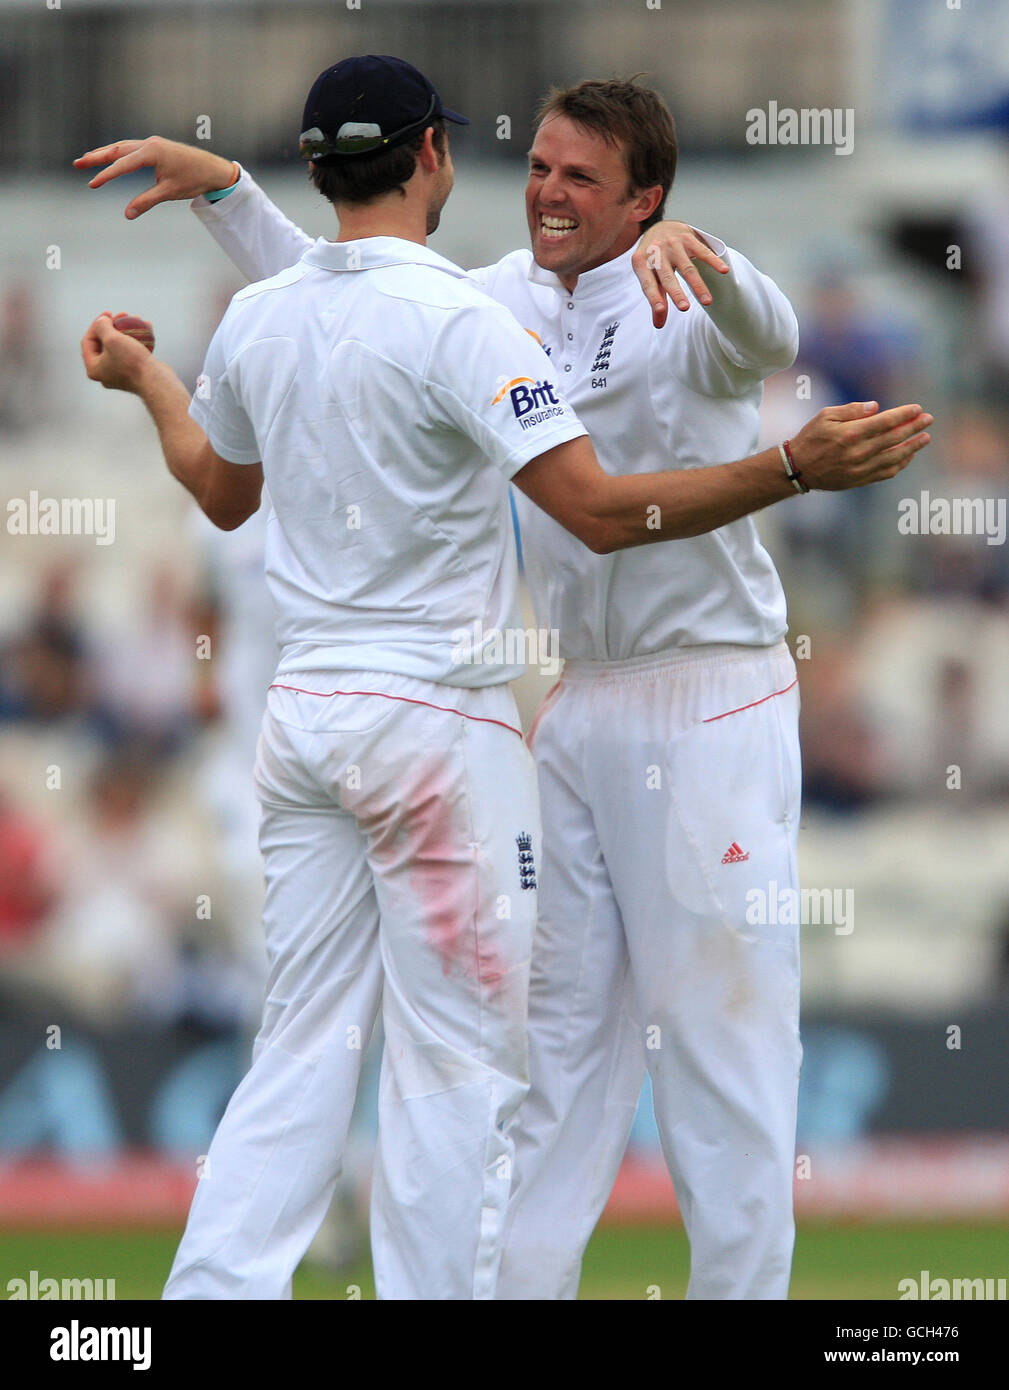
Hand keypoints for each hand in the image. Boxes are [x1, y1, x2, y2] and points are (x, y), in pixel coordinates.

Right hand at [73, 137, 236, 218]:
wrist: (213, 169)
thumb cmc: (193, 180)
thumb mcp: (169, 192)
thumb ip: (146, 201)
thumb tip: (128, 214)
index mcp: (152, 152)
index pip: (122, 164)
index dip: (106, 175)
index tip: (92, 184)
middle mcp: (149, 143)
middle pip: (117, 149)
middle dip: (97, 157)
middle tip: (78, 164)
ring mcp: (152, 143)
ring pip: (122, 147)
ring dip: (105, 153)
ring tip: (87, 160)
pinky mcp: (155, 146)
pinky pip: (131, 149)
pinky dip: (118, 153)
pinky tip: (110, 159)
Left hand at [81, 313, 154, 392]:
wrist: (156, 382)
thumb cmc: (132, 362)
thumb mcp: (112, 339)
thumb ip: (101, 326)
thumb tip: (101, 320)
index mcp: (94, 369)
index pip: (88, 341)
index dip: (96, 324)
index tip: (109, 313)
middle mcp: (105, 374)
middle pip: (104, 343)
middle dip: (114, 326)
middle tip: (123, 315)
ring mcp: (120, 375)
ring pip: (120, 347)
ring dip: (128, 330)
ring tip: (137, 319)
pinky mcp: (135, 374)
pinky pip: (133, 353)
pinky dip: (138, 340)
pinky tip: (147, 327)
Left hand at [632, 221, 729, 327]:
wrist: (659, 226)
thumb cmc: (654, 258)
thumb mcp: (648, 275)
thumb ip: (656, 298)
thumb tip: (659, 324)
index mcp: (641, 263)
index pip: (648, 284)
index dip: (654, 298)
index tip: (661, 311)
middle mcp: (656, 252)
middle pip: (668, 276)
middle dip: (676, 293)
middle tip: (685, 308)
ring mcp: (673, 244)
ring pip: (687, 267)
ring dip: (698, 285)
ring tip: (707, 302)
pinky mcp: (688, 238)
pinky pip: (702, 251)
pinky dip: (713, 261)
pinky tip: (723, 271)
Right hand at [788, 401, 932, 490]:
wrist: (797, 469)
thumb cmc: (810, 438)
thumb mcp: (825, 416)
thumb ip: (852, 410)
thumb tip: (876, 407)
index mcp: (850, 434)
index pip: (885, 422)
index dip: (904, 415)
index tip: (917, 409)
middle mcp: (858, 452)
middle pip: (894, 439)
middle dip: (914, 428)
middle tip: (928, 420)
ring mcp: (860, 469)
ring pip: (894, 457)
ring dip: (913, 447)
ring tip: (925, 438)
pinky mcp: (859, 480)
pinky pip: (886, 473)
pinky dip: (900, 464)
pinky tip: (908, 455)